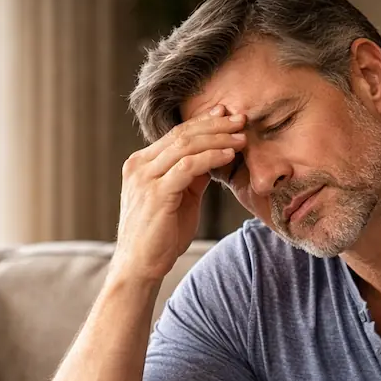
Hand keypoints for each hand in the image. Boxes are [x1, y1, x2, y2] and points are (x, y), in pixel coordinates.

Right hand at [113, 105, 246, 282]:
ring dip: (218, 139)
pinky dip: (211, 158)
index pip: (175, 134)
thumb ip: (190, 176)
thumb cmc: (159, 236)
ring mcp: (145, 179)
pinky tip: (229, 155)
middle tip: (241, 118)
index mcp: (141, 164)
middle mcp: (139, 166)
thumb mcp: (177, 198)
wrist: (139, 266)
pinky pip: (188, 168)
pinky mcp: (156, 194)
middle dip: (214, 125)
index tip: (226, 114)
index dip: (203, 122)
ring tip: (241, 137)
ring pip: (186, 146)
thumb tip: (213, 156)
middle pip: (182, 135)